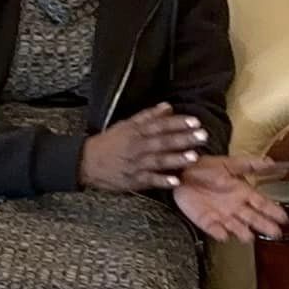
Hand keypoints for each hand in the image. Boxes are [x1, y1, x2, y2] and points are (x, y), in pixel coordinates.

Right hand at [78, 103, 208, 191]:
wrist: (86, 162)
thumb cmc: (109, 142)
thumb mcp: (126, 124)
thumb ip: (148, 116)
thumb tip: (168, 106)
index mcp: (136, 132)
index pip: (160, 125)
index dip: (178, 123)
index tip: (195, 121)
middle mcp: (137, 147)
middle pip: (163, 141)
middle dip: (184, 138)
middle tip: (202, 136)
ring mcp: (136, 164)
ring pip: (158, 160)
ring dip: (177, 158)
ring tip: (194, 157)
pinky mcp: (133, 180)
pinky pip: (149, 181)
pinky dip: (162, 181)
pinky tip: (176, 181)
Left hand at [173, 156, 288, 242]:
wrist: (181, 173)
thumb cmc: (204, 167)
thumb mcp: (230, 163)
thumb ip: (250, 164)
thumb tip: (271, 162)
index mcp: (242, 191)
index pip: (262, 203)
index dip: (273, 210)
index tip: (284, 218)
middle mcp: (234, 206)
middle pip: (253, 218)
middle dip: (265, 226)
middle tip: (276, 233)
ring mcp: (221, 214)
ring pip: (237, 226)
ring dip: (243, 232)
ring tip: (250, 237)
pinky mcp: (206, 221)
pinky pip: (215, 230)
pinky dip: (220, 233)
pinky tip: (225, 235)